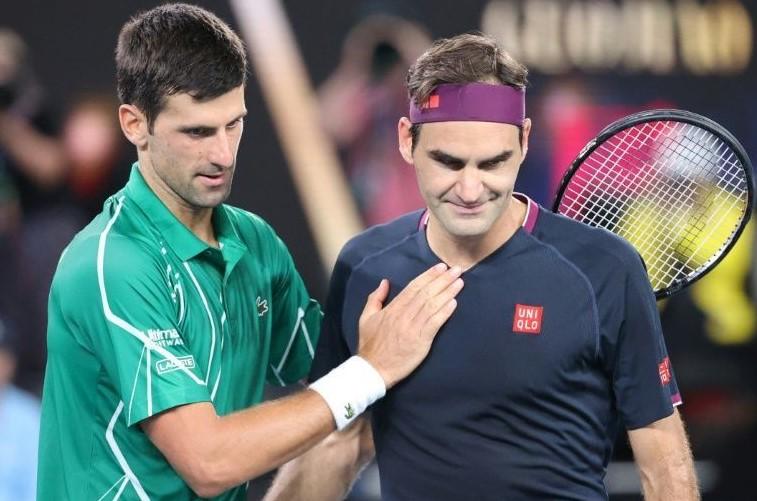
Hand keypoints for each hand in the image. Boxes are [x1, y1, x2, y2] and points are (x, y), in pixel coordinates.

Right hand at [357, 263, 462, 387]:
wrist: (373, 369)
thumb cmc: (370, 345)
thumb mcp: (366, 318)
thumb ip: (375, 299)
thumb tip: (384, 282)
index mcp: (392, 308)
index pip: (413, 287)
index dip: (428, 276)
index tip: (441, 267)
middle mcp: (404, 315)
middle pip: (426, 293)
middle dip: (442, 280)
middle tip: (456, 269)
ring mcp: (413, 328)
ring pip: (432, 305)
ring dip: (447, 292)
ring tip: (459, 282)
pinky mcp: (421, 342)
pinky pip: (434, 323)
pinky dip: (444, 312)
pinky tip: (454, 303)